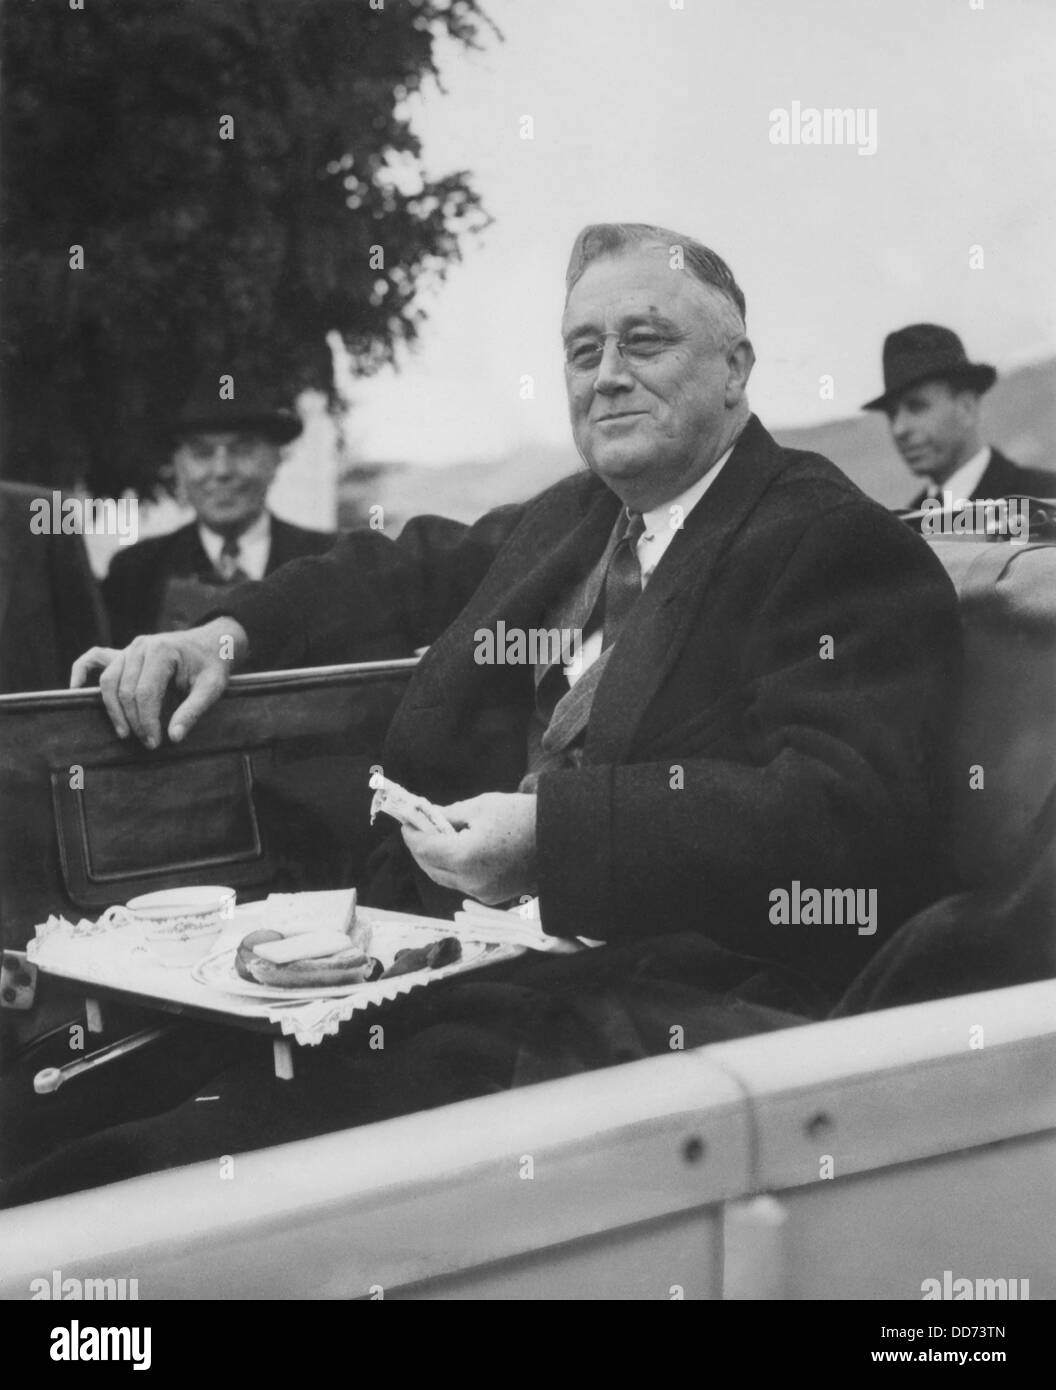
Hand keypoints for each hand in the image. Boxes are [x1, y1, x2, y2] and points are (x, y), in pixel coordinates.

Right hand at [70, 617, 248, 747]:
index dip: (146, 721)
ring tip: (125, 732)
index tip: (155, 742)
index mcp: (161, 651)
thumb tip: (174, 737)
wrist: (212, 642)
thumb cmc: (213, 665)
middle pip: (124, 689)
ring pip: (108, 681)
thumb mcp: (213, 687)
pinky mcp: (124, 653)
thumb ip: (194, 710)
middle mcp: (140, 646)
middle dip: (133, 720)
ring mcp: (129, 648)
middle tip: (147, 742)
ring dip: (113, 709)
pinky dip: (82, 671)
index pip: (144, 692)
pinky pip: (94, 659)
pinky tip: (76, 689)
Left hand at [402, 792, 537, 905]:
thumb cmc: (523, 816)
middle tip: (418, 829)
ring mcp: (481, 893)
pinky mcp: (493, 898)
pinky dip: (454, 870)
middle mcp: (469, 881)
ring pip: (445, 879)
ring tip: (436, 839)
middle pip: (430, 868)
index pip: (424, 848)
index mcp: (464, 857)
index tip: (407, 821)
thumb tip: (429, 817)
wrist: (562, 839)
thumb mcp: (481, 806)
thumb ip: (449, 815)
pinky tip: (457, 852)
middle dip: (420, 849)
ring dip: (435, 860)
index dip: (411, 834)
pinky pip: (463, 885)